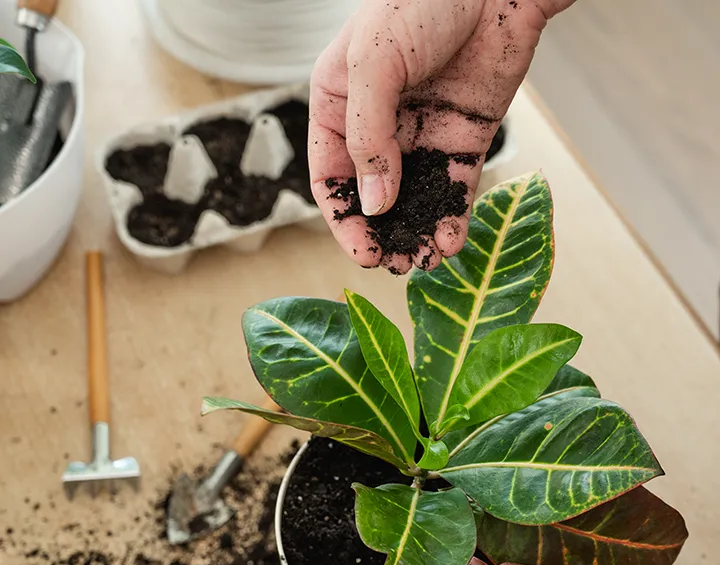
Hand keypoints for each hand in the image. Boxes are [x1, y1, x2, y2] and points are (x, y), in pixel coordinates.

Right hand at [309, 0, 574, 272]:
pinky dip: (451, 220)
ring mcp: (420, 137)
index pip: (331, 176)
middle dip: (382, 236)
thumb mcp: (376, 63)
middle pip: (371, 198)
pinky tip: (450, 242)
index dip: (343, 219)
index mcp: (339, 104)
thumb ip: (369, 136)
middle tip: (396, 265)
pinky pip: (452, 191)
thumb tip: (374, 204)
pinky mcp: (460, 141)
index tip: (363, 252)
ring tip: (426, 262)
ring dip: (417, 235)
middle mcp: (377, 127)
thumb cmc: (423, 1)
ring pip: (412, 202)